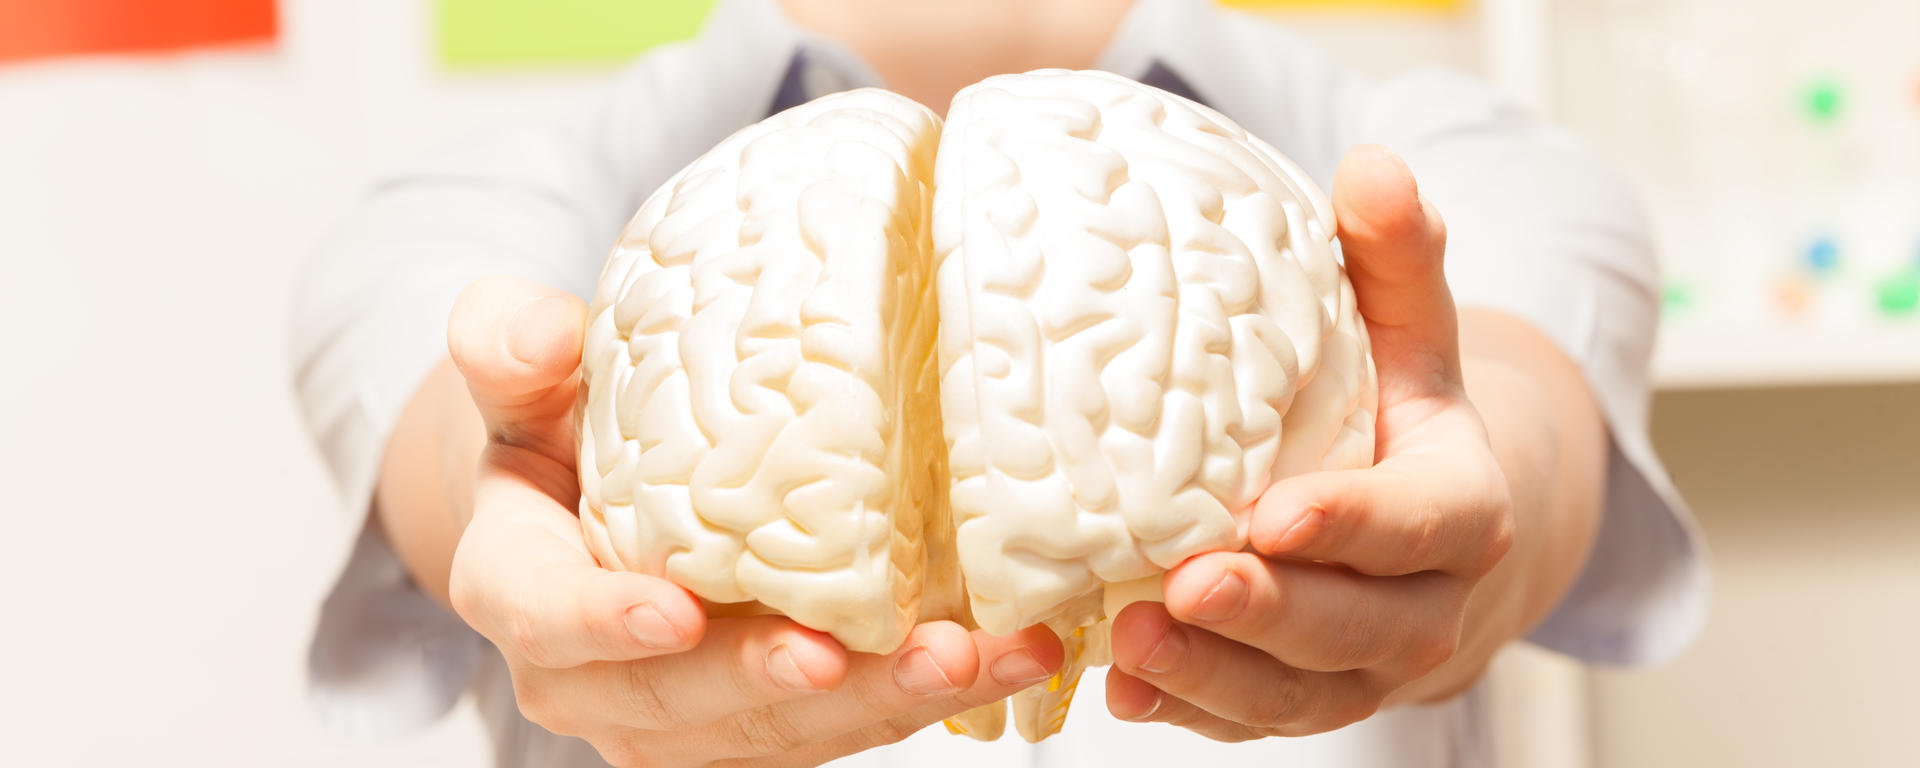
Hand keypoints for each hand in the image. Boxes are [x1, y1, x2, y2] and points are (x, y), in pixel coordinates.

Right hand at [443, 276, 1063, 766]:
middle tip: (866, 653)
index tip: (678, 612)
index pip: (546, 615)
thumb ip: (511, 345)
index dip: (605, 622)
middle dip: (780, 683)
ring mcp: (679, 715)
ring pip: (775, 734)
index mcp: (518, 585)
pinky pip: (836, 728)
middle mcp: (591, 678)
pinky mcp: (757, 725)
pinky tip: (1003, 657)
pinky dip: (919, 697)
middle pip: (677, 702)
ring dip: (884, 703)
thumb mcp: (525, 373)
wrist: (590, 495)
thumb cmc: (563, 426)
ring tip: (983, 657)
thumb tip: (544, 326)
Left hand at [1103, 146, 1516, 739]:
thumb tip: (1372, 166)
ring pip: (1299, 694)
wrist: (1434, 535)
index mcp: (1460, 509)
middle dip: (1270, 613)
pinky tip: (1124, 691)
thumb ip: (1395, 260)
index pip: (1418, 524)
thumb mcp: (1412, 334)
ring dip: (1215, 677)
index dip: (1352, 525)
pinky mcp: (1308, 701)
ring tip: (1129, 643)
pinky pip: (1253, 721)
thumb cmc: (1403, 416)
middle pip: (1356, 626)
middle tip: (1186, 586)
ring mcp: (1365, 669)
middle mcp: (1425, 607)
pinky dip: (1192, 713)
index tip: (1274, 515)